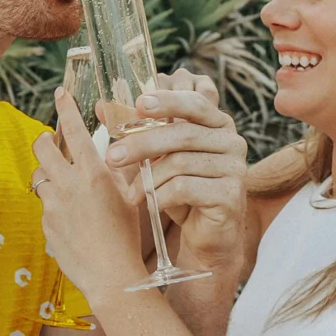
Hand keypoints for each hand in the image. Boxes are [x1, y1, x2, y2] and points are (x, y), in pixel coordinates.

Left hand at [32, 90, 147, 306]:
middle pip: (42, 147)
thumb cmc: (127, 236)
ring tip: (65, 185)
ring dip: (49, 175)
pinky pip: (45, 205)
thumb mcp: (130, 195)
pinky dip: (55, 205)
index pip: (74, 129)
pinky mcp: (45, 224)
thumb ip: (119, 170)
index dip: (65, 107)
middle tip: (51, 141)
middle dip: (44, 140)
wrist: (112, 276)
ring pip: (40, 176)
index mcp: (94, 173)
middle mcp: (69, 185)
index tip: (60, 94)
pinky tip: (72, 219)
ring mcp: (53, 205)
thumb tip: (116, 151)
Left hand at [106, 69, 247, 272]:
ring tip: (131, 193)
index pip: (194, 102)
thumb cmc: (181, 190)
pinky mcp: (231, 195)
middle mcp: (232, 141)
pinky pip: (186, 188)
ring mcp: (235, 168)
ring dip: (148, 179)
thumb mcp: (159, 157)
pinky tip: (150, 204)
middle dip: (142, 144)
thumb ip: (136, 130)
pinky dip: (161, 196)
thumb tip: (100, 107)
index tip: (139, 104)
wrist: (207, 234)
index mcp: (217, 123)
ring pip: (180, 163)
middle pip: (182, 134)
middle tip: (113, 157)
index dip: (167, 101)